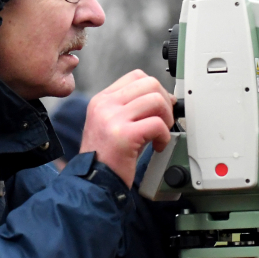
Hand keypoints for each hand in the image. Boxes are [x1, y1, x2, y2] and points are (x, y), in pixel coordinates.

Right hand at [79, 70, 174, 187]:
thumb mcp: (112, 124)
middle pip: (149, 83)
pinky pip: (157, 124)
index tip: (160, 106)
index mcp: (102, 100)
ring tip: (160, 134)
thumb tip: (164, 98)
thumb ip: (132, 108)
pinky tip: (158, 146)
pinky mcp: (124, 135)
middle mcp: (105, 105)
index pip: (136, 77)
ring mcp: (113, 119)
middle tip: (164, 121)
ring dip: (166, 118)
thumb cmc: (106, 157)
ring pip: (156, 100)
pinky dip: (165, 136)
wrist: (92, 181)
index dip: (154, 89)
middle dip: (164, 102)